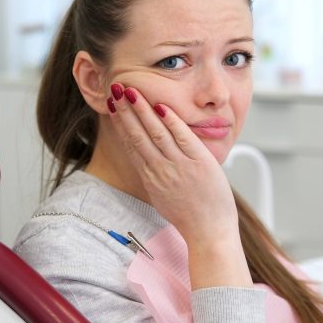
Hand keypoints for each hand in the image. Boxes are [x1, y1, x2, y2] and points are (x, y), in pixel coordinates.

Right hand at [108, 83, 251, 287]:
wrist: (208, 233)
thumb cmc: (189, 217)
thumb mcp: (163, 197)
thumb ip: (156, 176)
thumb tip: (150, 161)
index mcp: (150, 178)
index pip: (131, 145)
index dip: (121, 123)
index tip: (114, 106)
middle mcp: (160, 171)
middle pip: (138, 135)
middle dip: (126, 110)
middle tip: (116, 89)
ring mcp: (178, 166)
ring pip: (156, 133)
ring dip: (142, 110)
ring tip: (131, 91)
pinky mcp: (198, 164)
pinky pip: (182, 138)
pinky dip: (172, 121)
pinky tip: (161, 106)